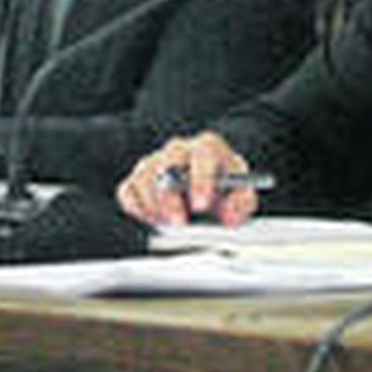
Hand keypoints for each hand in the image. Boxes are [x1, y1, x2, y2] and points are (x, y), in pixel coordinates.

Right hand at [117, 133, 257, 226]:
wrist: (211, 186)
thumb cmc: (225, 188)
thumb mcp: (244, 195)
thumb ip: (241, 203)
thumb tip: (228, 215)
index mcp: (207, 147)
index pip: (202, 155)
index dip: (200, 180)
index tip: (201, 206)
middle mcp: (178, 150)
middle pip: (166, 165)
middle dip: (170, 198)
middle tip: (179, 224)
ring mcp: (155, 162)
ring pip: (143, 176)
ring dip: (153, 205)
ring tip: (167, 224)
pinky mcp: (137, 179)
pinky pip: (127, 190)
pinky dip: (136, 208)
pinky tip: (152, 219)